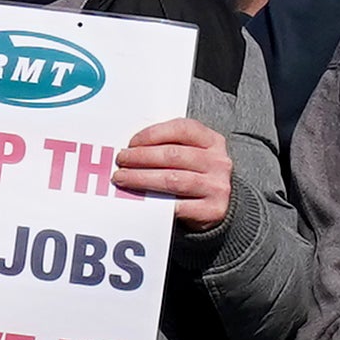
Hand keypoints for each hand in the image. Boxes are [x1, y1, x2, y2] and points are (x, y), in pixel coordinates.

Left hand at [110, 114, 231, 230]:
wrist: (216, 208)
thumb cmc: (195, 176)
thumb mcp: (190, 155)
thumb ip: (168, 147)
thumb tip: (131, 148)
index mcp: (213, 141)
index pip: (182, 129)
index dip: (153, 134)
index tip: (132, 142)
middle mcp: (218, 162)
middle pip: (173, 155)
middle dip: (141, 156)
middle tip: (121, 160)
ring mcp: (217, 187)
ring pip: (172, 179)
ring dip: (142, 178)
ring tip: (122, 178)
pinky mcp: (212, 210)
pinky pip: (177, 205)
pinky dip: (154, 201)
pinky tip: (138, 199)